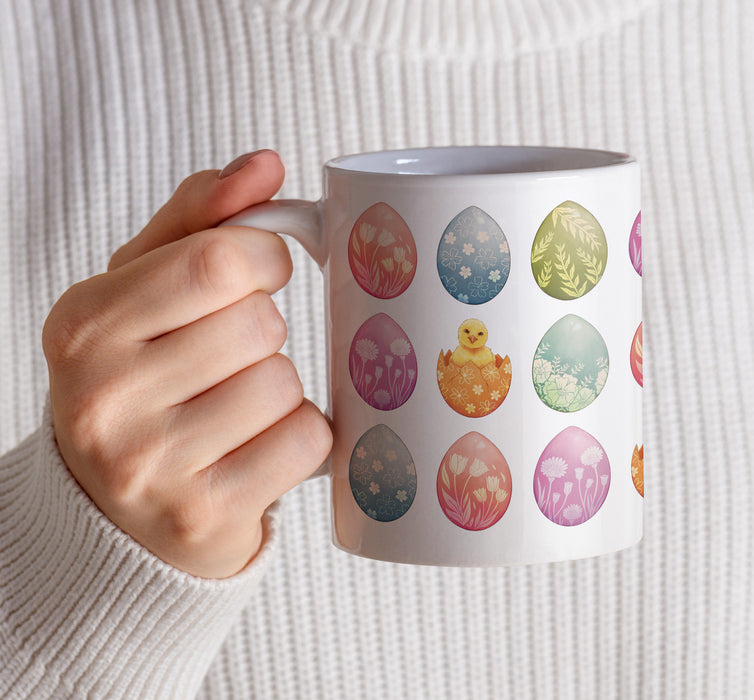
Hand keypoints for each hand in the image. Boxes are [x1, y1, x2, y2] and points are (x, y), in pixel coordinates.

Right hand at [42, 150, 331, 578]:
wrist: (114, 514)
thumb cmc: (140, 383)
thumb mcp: (142, 290)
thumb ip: (201, 220)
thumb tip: (266, 165)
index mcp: (84, 324)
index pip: (221, 258)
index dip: (263, 259)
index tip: (255, 276)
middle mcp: (104, 395)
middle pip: (259, 323)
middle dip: (263, 332)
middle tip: (229, 358)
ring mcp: (150, 464)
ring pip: (284, 383)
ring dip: (279, 389)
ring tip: (236, 409)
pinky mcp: (203, 515)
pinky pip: (306, 441)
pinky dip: (300, 437)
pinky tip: (257, 448)